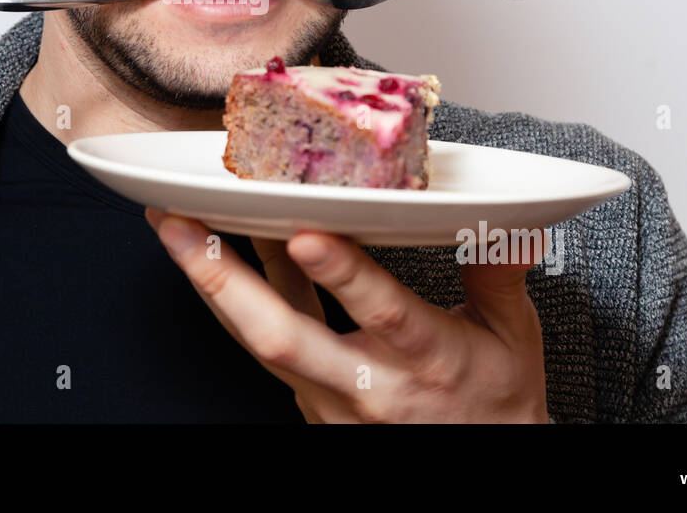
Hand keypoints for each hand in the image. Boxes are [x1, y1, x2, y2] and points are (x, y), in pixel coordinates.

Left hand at [145, 208, 548, 422]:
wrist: (481, 463)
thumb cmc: (494, 398)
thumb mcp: (513, 336)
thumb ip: (498, 274)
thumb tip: (511, 223)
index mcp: (427, 359)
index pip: (381, 314)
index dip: (341, 274)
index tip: (305, 233)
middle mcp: (368, 384)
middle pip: (285, 336)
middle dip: (225, 279)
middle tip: (181, 227)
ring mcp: (330, 398)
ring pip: (259, 340)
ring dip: (211, 285)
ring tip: (172, 230)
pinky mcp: (309, 399)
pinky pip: (263, 344)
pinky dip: (236, 296)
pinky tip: (215, 249)